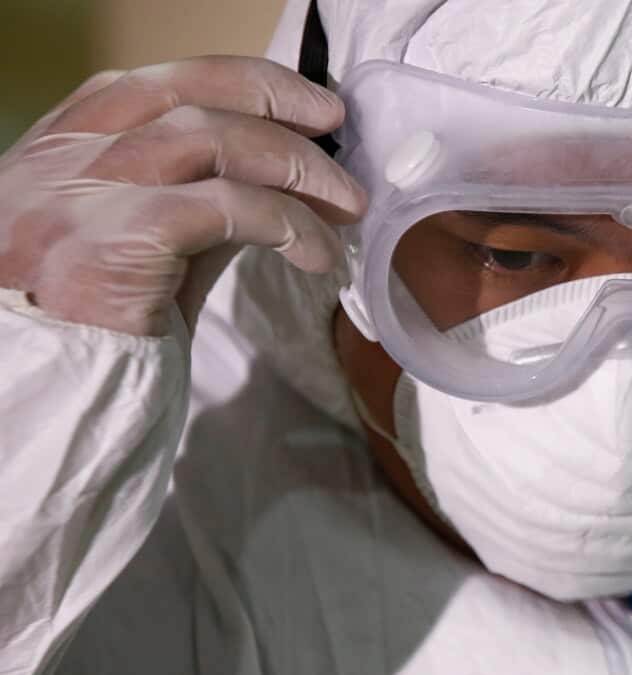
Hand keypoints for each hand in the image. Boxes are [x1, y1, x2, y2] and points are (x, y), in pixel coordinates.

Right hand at [0, 56, 366, 336]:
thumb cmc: (99, 332)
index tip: (302, 102)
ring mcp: (82, 196)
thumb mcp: (149, 250)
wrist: (51, 403)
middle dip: (275, 102)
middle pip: (185, 95)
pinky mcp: (115, 241)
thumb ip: (199, 204)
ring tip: (347, 204)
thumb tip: (282, 177)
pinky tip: (318, 254)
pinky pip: (227, 206)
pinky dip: (289, 223)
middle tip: (336, 128)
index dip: (239, 81)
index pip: (154, 84)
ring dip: (296, 165)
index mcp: (60, 153)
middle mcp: (61, 161)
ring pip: (211, 138)